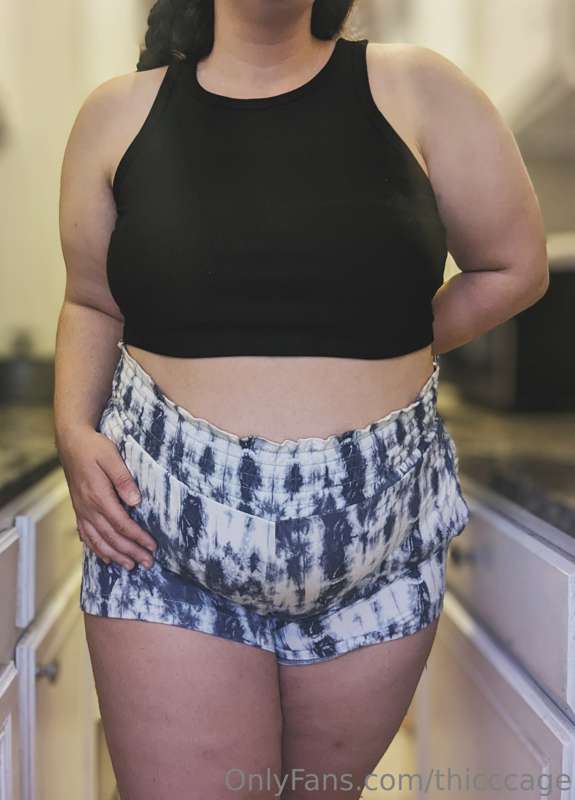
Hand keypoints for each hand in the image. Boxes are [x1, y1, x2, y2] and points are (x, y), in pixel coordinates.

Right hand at [57, 425, 157, 569]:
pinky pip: (86, 535)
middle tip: (148, 563)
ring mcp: (81, 510)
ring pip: (98, 540)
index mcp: (98, 496)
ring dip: (115, 556)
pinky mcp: (79, 509)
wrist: (71, 442)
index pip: (121, 524)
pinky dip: (96, 549)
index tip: (152, 546)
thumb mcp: (111, 456)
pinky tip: (105, 558)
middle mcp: (88, 508)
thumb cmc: (94, 448)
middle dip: (130, 552)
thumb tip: (135, 501)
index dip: (137, 537)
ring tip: (130, 566)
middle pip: (111, 537)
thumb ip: (123, 479)